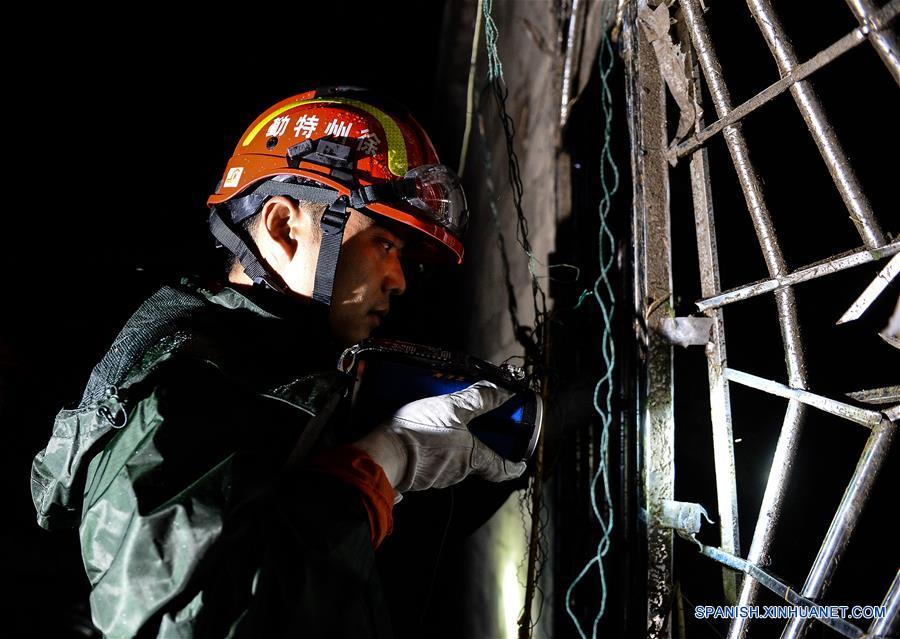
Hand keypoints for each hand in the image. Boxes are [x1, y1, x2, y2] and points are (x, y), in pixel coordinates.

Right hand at [354, 381, 527, 494]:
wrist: (380, 456)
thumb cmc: (418, 434)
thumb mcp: (451, 408)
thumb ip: (478, 399)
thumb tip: (504, 392)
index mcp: (471, 459)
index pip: (500, 468)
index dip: (513, 466)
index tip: (521, 464)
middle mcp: (456, 473)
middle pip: (474, 462)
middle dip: (475, 447)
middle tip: (472, 430)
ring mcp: (434, 477)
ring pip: (450, 462)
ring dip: (449, 447)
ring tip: (440, 425)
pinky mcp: (414, 476)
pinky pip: (428, 462)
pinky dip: (429, 451)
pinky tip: (419, 436)